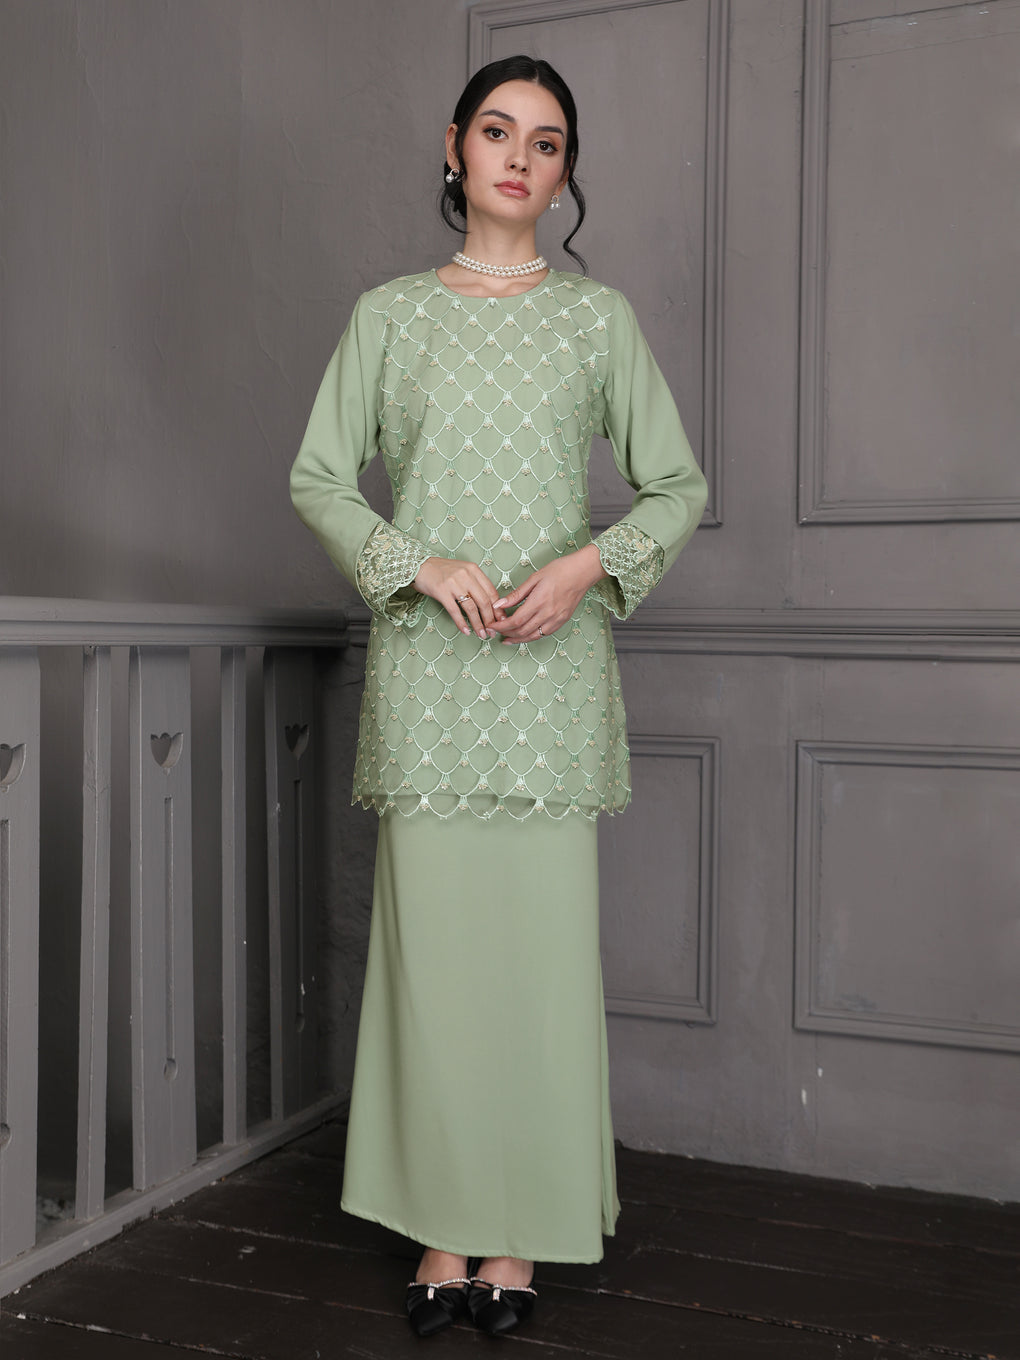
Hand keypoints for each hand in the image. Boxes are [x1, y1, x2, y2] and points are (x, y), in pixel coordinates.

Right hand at [413, 557, 507, 638]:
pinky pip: (455, 611)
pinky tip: (466, 631)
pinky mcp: (441, 592)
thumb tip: (490, 604)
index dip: (498, 609)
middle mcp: (465, 575)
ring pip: (471, 608)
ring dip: (478, 624)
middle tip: (492, 631)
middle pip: (484, 601)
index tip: (500, 620)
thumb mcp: (462, 571)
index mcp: (473, 570)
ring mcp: (453, 583)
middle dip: (490, 620)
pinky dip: (461, 623)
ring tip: (481, 634)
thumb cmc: (441, 571)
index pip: (491, 592)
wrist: (418, 565)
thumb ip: (475, 584)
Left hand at [490, 544, 607, 643]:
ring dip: (518, 639)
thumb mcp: (534, 578)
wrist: (582, 572)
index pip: (515, 620)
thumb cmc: (560, 570)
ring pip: (533, 636)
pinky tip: (525, 635)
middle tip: (496, 632)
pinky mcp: (562, 621)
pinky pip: (544, 634)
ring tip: (507, 639)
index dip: (501, 626)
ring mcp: (556, 619)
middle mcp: (548, 613)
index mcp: (539, 601)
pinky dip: (532, 637)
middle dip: (507, 634)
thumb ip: (516, 594)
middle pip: (522, 631)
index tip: (492, 625)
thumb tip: (499, 604)